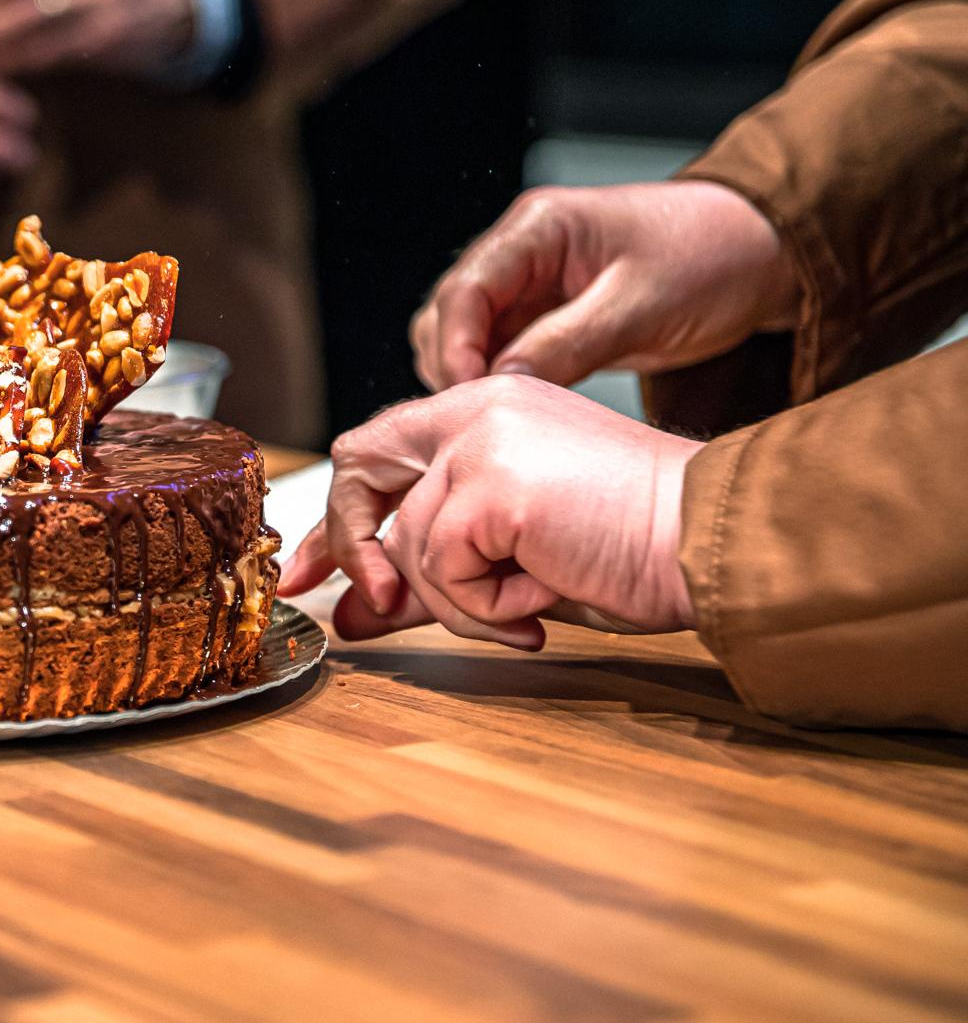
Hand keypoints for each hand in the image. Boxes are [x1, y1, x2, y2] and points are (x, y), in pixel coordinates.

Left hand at [277, 375, 701, 649]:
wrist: (712, 544)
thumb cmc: (635, 550)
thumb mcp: (511, 563)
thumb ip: (428, 580)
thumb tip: (353, 615)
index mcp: (487, 408)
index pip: (378, 452)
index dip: (337, 517)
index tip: (311, 575)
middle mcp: (476, 407)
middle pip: (359, 467)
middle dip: (349, 544)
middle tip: (374, 605)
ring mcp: (480, 440)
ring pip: (409, 545)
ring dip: (461, 604)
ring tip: (530, 608)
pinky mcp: (490, 484)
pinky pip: (440, 570)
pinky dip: (484, 608)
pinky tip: (541, 599)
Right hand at [410, 181, 800, 391]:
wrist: (763, 255)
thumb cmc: (713, 258)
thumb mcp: (641, 307)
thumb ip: (565, 343)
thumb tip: (500, 384)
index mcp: (539, 227)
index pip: (465, 289)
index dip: (456, 347)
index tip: (470, 396)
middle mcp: (523, 251)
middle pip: (450, 313)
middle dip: (455, 365)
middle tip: (481, 418)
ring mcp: (532, 285)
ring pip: (467, 336)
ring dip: (473, 376)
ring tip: (501, 417)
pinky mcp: (548, 317)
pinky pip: (501, 351)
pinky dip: (501, 381)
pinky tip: (522, 409)